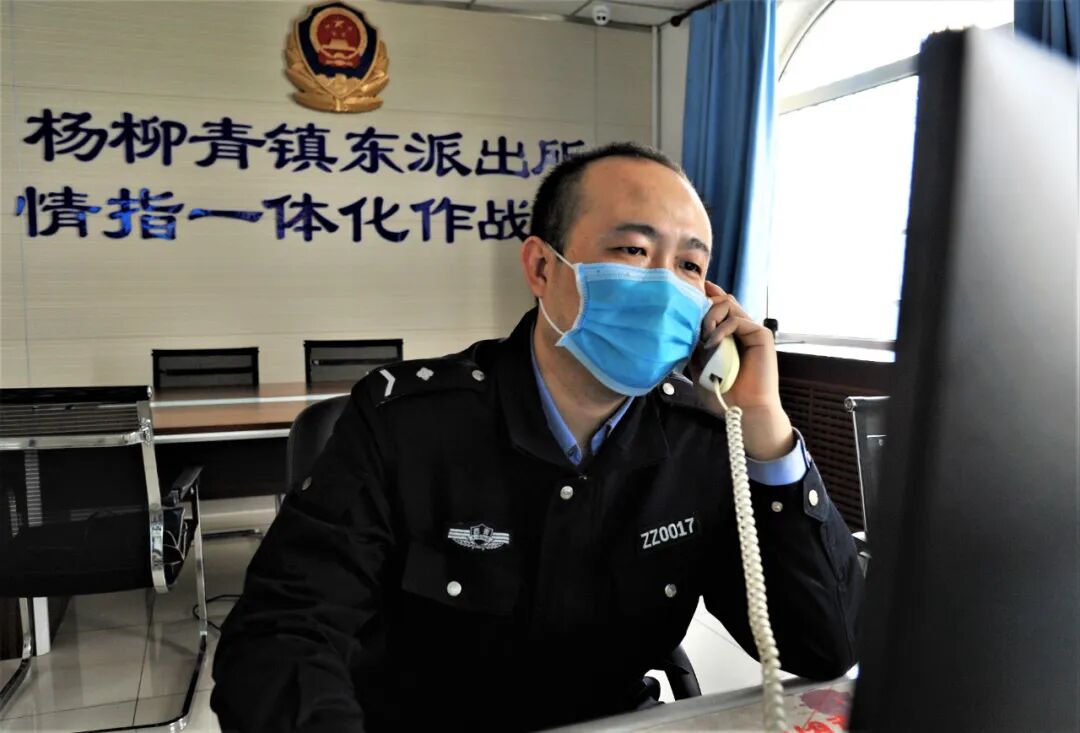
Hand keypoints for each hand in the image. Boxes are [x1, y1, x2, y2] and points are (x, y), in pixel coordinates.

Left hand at [688, 282, 794, 459]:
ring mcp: (751, 331)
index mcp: (727, 334)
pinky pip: (737, 320)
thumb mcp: (699, 367)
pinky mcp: (760, 335)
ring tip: (703, 337)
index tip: (689, 292)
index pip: (718, 306)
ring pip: (728, 304)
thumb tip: (683, 326)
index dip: (706, 296)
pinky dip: (721, 329)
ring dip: (710, 316)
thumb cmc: (723, 394)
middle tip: (694, 326)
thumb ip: (694, 346)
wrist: (744, 411)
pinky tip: (711, 344)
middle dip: (704, 306)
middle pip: (722, 300)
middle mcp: (740, 329)